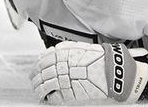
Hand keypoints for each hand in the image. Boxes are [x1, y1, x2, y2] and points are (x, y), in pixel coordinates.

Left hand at [31, 41, 147, 103]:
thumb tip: (47, 54)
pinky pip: (54, 97)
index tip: (35, 70)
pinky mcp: (70, 93)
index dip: (37, 66)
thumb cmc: (101, 59)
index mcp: (63, 53)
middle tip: (34, 82)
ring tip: (38, 93)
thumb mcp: (81, 48)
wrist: (114, 71)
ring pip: (45, 85)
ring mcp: (65, 79)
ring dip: (39, 90)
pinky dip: (49, 98)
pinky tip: (47, 99)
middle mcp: (62, 65)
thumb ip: (64, 50)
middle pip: (41, 73)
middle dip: (36, 78)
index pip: (43, 60)